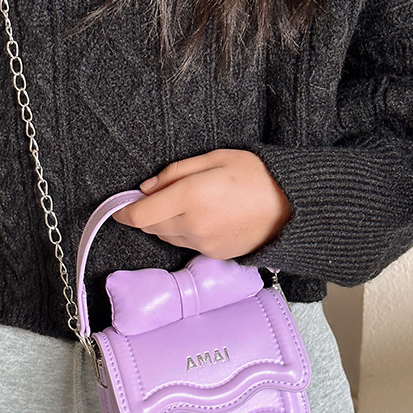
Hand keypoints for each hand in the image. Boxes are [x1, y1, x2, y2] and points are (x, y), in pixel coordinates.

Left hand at [112, 149, 292, 259]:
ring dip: (166, 223)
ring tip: (188, 204)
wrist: (293, 206)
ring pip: (168, 237)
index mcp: (191, 196)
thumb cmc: (258, 175)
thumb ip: (176, 172)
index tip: (119, 207)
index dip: (125, 212)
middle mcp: (194, 225)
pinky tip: (204, 217)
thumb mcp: (215, 158)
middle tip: (157, 197)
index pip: (141, 214)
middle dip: (148, 214)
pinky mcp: (214, 254)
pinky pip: (187, 244)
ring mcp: (204, 243)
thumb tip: (147, 188)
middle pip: (151, 226)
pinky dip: (185, 233)